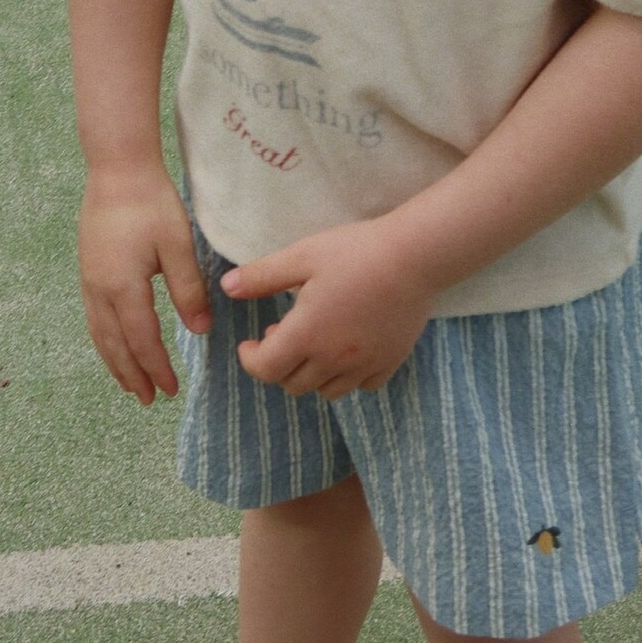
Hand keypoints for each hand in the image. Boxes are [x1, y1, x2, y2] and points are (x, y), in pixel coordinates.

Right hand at [78, 166, 212, 405]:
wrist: (117, 169)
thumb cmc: (151, 203)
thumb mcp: (177, 245)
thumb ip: (188, 290)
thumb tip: (200, 331)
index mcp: (123, 288)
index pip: (142, 341)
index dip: (157, 368)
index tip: (172, 390)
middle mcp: (100, 291)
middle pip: (115, 345)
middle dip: (133, 375)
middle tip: (149, 400)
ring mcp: (89, 281)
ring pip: (100, 334)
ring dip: (115, 363)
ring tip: (129, 384)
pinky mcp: (87, 270)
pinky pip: (93, 318)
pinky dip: (105, 341)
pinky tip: (114, 344)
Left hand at [221, 219, 435, 399]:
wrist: (414, 256)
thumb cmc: (355, 251)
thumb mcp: (302, 255)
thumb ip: (262, 276)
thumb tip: (227, 288)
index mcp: (307, 335)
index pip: (266, 369)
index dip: (251, 360)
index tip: (248, 344)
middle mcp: (334, 359)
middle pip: (294, 384)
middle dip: (279, 364)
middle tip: (280, 334)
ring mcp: (364, 365)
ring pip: (327, 391)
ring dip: (311, 374)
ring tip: (312, 341)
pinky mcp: (390, 362)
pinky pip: (361, 385)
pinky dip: (347, 376)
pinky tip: (347, 348)